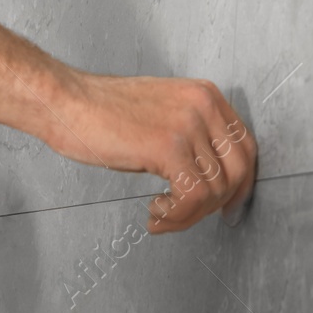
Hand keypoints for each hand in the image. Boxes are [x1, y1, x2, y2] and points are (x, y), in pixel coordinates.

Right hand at [46, 72, 258, 233]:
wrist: (67, 101)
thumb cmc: (104, 112)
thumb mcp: (163, 113)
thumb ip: (192, 135)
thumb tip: (209, 174)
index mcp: (207, 96)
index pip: (245, 146)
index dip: (241, 182)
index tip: (227, 206)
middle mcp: (205, 106)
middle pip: (238, 169)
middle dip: (217, 203)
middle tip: (187, 216)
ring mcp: (189, 125)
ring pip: (216, 188)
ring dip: (188, 214)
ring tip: (161, 214)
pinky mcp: (168, 146)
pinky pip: (192, 195)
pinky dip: (177, 215)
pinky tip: (155, 212)